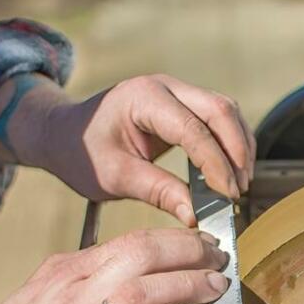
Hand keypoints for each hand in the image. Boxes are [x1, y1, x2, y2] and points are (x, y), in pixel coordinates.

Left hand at [0, 73, 255, 226]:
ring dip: (238, 146)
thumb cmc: (82, 152)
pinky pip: (218, 118)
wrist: (64, 133)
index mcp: (144, 98)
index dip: (216, 164)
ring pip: (225, 111)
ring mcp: (177, 92)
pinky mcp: (183, 105)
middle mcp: (166, 87)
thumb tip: (195, 216)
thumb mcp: (114, 177)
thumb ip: (156, 192)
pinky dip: (230, 143)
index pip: (194, 129)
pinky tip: (230, 172)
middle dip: (236, 151)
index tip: (228, 196)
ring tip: (239, 185)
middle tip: (239, 191)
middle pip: (220, 110)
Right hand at [0, 228, 227, 303]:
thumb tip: (118, 263)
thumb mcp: (37, 299)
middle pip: (139, 257)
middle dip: (188, 252)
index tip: (201, 244)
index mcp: (64, 276)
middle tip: (219, 260)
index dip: (174, 239)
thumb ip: (77, 279)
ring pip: (139, 297)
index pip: (130, 242)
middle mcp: (72, 299)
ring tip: (216, 289)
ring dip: (186, 288)